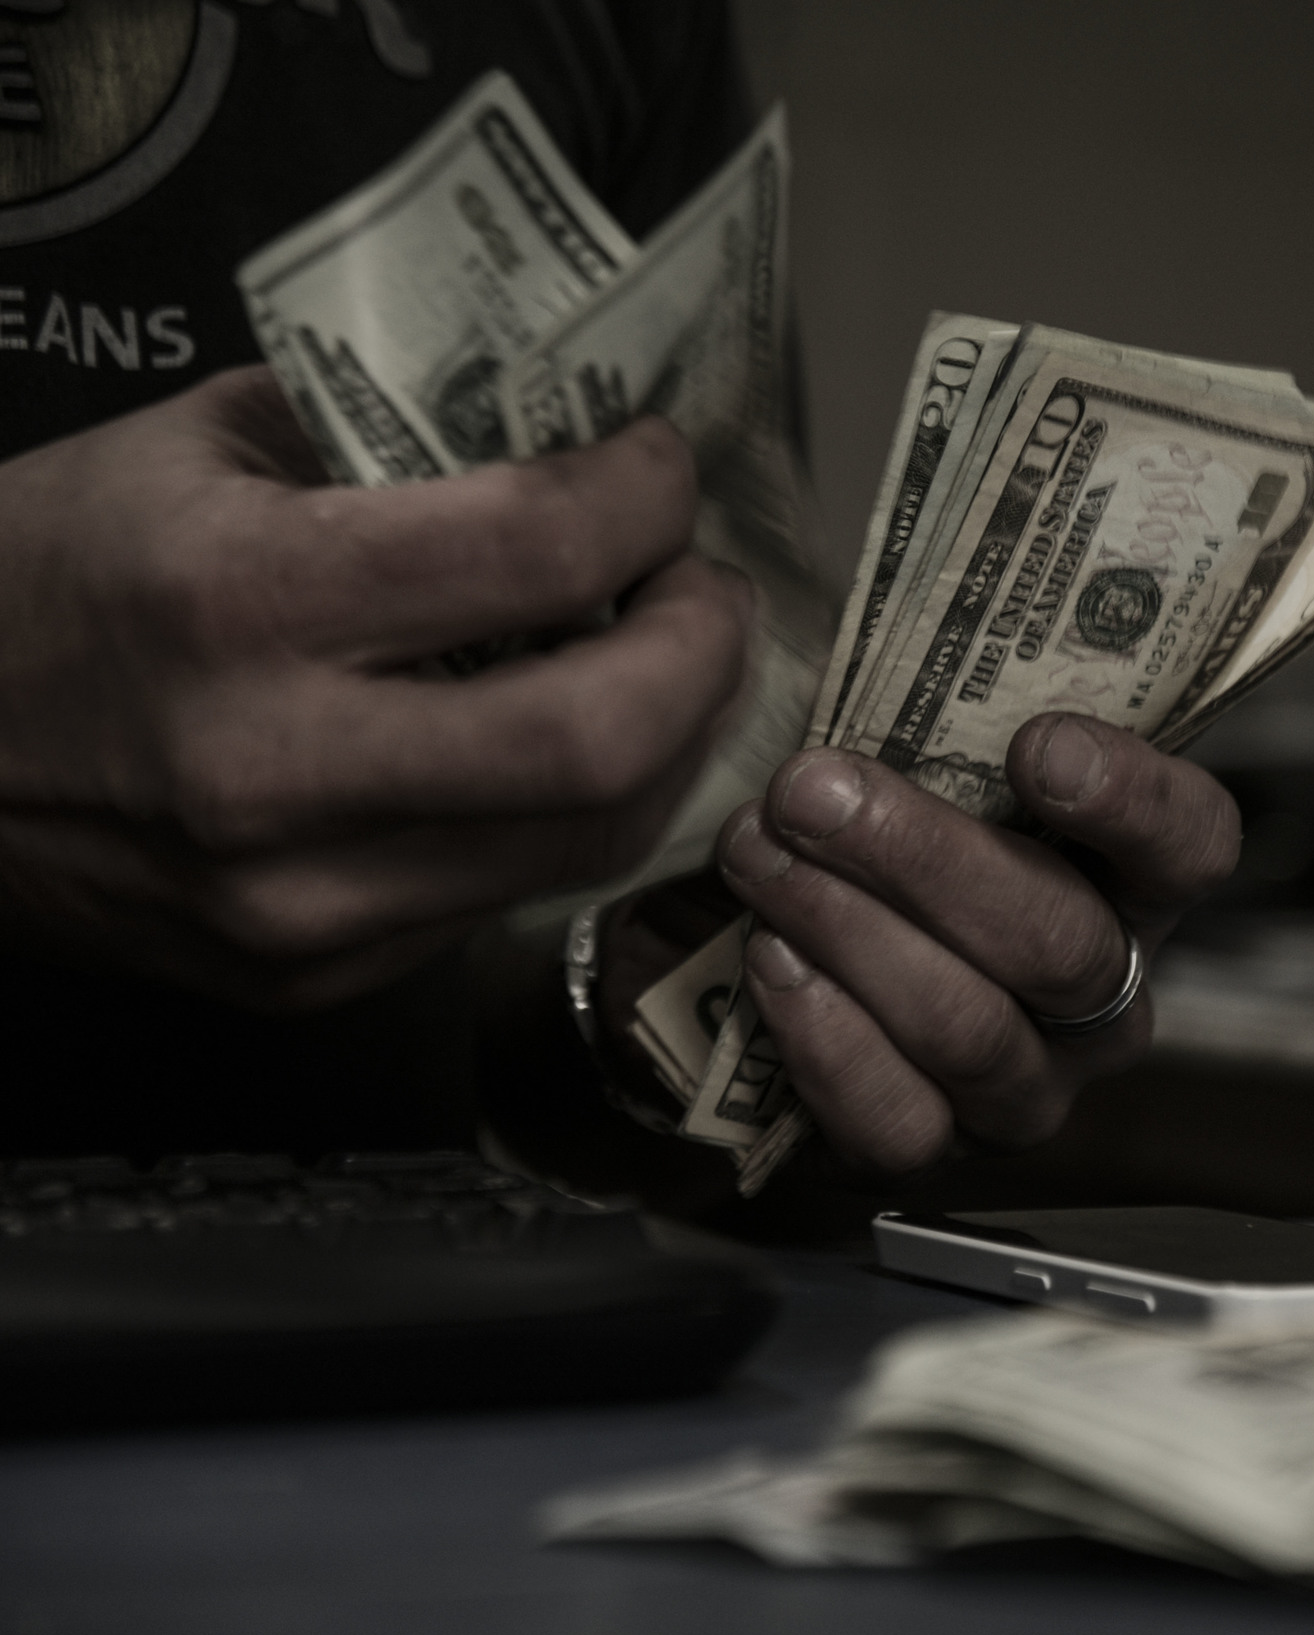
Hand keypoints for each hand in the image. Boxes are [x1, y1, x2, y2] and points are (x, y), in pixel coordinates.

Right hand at [0, 367, 750, 1008]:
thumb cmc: (32, 581)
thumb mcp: (186, 449)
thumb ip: (383, 437)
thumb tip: (566, 432)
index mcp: (235, 602)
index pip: (537, 553)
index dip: (646, 499)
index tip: (657, 471)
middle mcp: (273, 774)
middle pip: (602, 739)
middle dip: (701, 649)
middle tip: (700, 586)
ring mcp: (296, 904)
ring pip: (586, 841)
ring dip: (666, 742)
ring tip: (657, 661)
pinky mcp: (312, 978)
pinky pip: (506, 893)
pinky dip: (566, 812)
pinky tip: (558, 746)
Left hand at [704, 714, 1239, 1173]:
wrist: (767, 932)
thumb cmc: (869, 824)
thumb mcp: (919, 750)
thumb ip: (944, 712)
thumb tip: (886, 650)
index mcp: (1133, 879)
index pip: (1192, 844)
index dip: (1132, 801)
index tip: (1036, 746)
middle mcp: (1106, 996)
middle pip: (1058, 944)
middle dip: (922, 859)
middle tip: (813, 791)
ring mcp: (1029, 1084)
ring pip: (969, 1027)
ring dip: (848, 930)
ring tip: (760, 856)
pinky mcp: (938, 1149)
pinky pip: (900, 1120)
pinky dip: (826, 1039)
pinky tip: (773, 961)